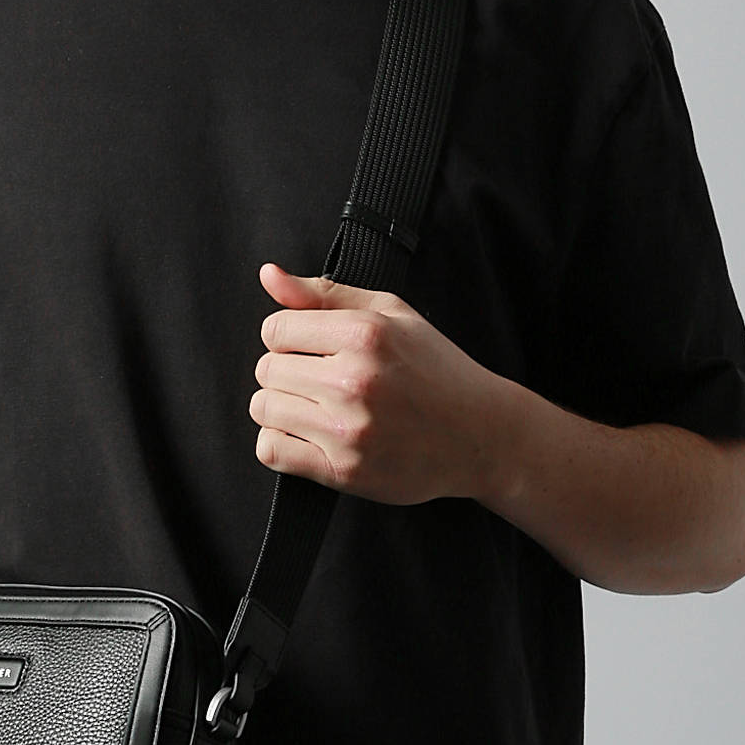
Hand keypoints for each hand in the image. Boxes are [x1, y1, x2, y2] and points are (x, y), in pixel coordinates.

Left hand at [250, 262, 515, 505]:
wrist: (480, 438)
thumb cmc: (437, 372)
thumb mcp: (392, 315)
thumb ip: (324, 294)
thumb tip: (268, 275)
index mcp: (365, 335)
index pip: (275, 329)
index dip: (286, 339)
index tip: (309, 351)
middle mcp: (354, 381)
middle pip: (266, 369)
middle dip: (285, 373)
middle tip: (319, 383)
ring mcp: (348, 429)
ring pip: (263, 408)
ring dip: (280, 408)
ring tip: (316, 410)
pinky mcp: (343, 470)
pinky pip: (271, 450)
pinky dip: (278, 444)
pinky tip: (306, 437)